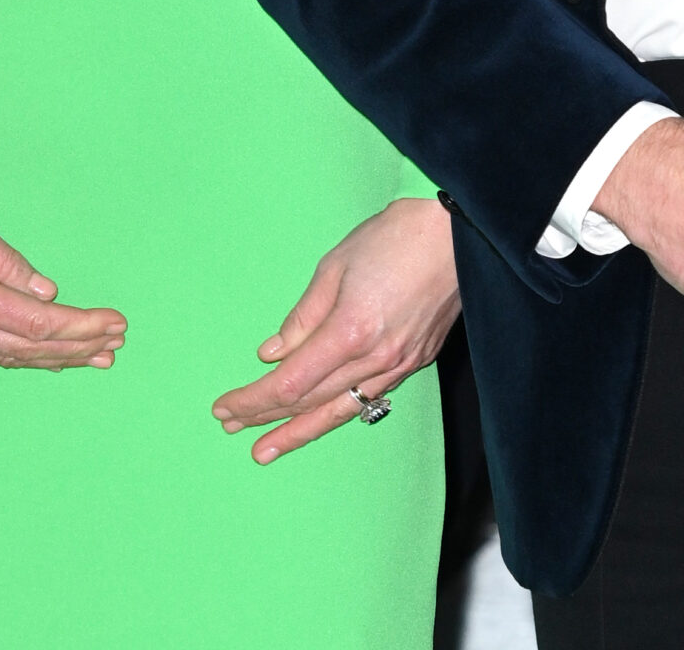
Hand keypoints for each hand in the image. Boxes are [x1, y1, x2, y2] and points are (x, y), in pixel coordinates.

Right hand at [0, 175, 127, 368]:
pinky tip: (42, 357)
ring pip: (5, 356)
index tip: (115, 323)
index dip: (79, 326)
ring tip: (93, 358)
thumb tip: (46, 293)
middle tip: (116, 344)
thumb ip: (4, 259)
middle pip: (24, 347)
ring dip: (52, 358)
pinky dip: (19, 356)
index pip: (33, 323)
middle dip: (75, 348)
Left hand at [211, 197, 459, 462]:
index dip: (252, 400)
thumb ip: (303, 315)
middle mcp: (375, 359)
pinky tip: (321, 418)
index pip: (289, 383)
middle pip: (310, 402)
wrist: (458, 232)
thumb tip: (272, 353)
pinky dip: (339, 411)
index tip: (224, 407)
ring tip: (268, 451)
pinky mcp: (417, 361)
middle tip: (232, 428)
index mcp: (349, 331)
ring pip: (340, 410)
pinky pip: (370, 398)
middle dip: (267, 418)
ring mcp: (400, 365)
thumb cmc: (395, 236)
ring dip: (300, 431)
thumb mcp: (336, 264)